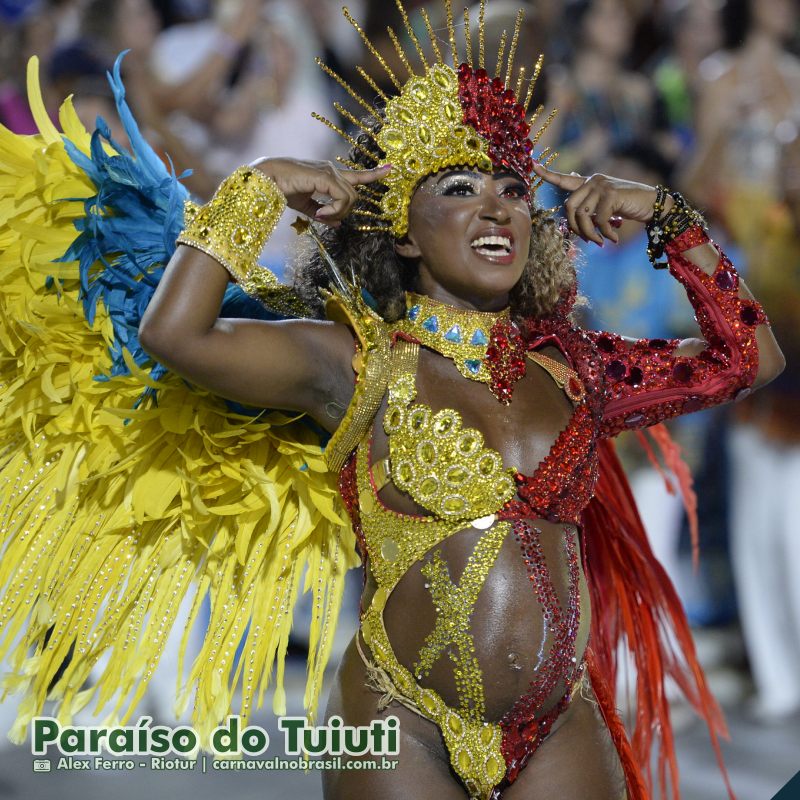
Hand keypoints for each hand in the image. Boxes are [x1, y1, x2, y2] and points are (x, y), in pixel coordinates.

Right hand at [251, 158, 391, 226]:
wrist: (264, 179)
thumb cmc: (280, 190)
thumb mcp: (304, 205)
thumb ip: (321, 213)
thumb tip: (337, 224)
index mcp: (327, 175)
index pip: (356, 176)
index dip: (373, 174)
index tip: (390, 169)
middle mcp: (331, 170)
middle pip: (353, 196)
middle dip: (343, 212)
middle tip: (324, 219)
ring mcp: (329, 171)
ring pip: (350, 198)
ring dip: (337, 212)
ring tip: (320, 216)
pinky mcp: (325, 176)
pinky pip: (341, 197)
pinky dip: (334, 209)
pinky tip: (321, 213)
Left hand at [531, 162, 670, 245]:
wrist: (653, 204)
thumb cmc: (628, 207)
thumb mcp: (605, 206)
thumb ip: (588, 204)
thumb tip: (570, 204)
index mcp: (589, 183)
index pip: (565, 179)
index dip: (548, 174)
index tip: (533, 165)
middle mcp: (593, 180)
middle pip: (569, 208)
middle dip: (577, 229)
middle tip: (590, 240)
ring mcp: (601, 185)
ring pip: (582, 216)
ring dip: (591, 234)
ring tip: (601, 241)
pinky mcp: (611, 194)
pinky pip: (598, 220)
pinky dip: (605, 233)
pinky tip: (612, 238)